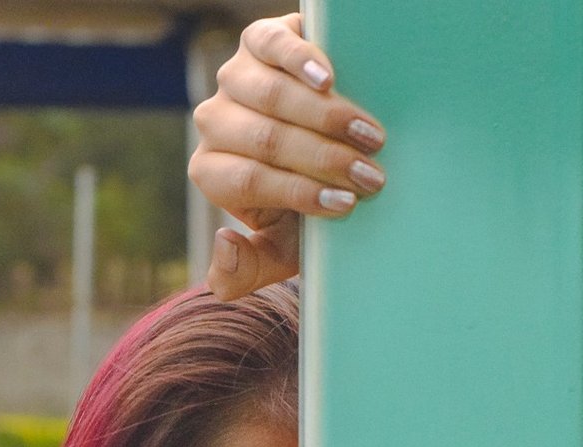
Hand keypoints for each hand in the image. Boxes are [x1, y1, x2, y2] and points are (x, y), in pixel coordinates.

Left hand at [188, 13, 387, 297]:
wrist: (324, 145)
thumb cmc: (300, 206)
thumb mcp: (276, 250)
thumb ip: (244, 270)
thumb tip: (223, 243)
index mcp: (211, 172)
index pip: (250, 181)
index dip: (300, 192)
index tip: (348, 204)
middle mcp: (214, 123)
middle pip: (265, 139)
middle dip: (323, 159)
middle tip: (371, 175)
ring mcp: (234, 77)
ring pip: (273, 95)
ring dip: (327, 118)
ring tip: (371, 136)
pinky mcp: (257, 40)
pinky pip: (272, 46)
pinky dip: (301, 61)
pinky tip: (330, 79)